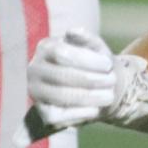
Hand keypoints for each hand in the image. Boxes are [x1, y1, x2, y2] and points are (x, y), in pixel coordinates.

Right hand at [23, 27, 147, 142]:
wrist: (97, 87)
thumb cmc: (94, 63)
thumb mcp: (95, 48)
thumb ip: (88, 39)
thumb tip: (75, 31)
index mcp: (45, 48)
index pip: (61, 53)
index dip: (86, 60)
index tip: (108, 64)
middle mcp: (35, 69)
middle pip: (62, 76)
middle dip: (91, 80)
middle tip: (112, 81)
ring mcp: (36, 92)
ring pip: (61, 96)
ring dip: (89, 97)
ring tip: (109, 96)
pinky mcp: (43, 113)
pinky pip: (59, 116)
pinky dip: (80, 113)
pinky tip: (96, 109)